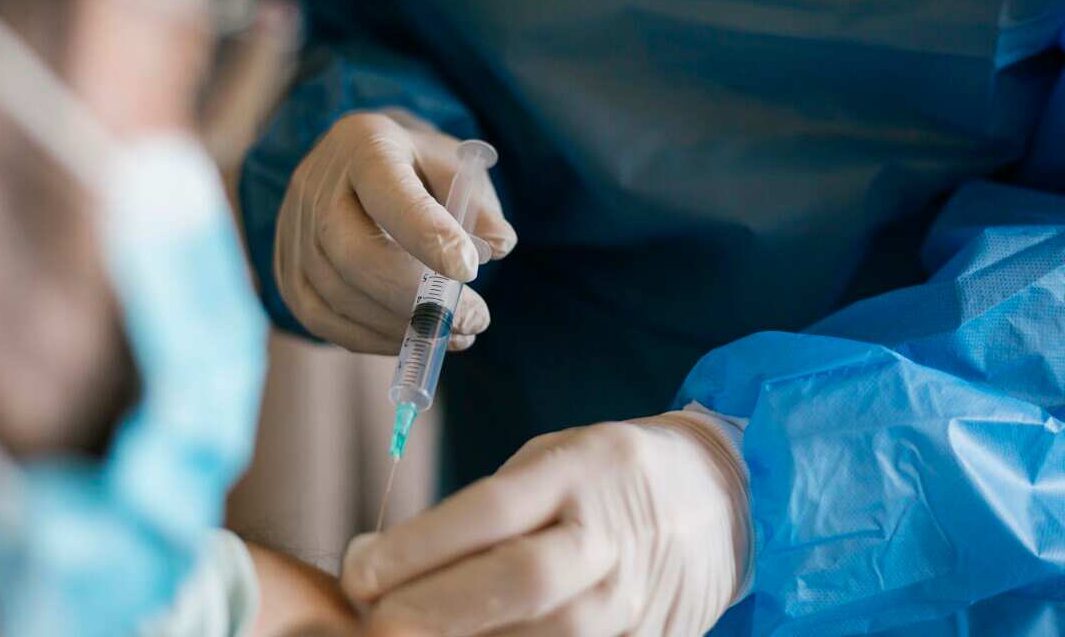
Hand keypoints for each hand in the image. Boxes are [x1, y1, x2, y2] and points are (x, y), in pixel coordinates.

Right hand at [275, 110, 516, 353]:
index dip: (427, 236)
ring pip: (338, 296)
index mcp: (364, 145)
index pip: (388, 192)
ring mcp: (293, 231)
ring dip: (402, 328)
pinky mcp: (286, 270)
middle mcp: (316, 185)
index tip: (468, 272)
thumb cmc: (416, 168)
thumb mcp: (455, 167)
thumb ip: (478, 204)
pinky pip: (321, 319)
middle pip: (352, 255)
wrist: (357, 165)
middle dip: (415, 299)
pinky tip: (414, 339)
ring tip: (457, 333)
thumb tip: (498, 246)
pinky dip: (372, 339)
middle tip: (472, 320)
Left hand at [341, 414, 751, 636]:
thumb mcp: (550, 460)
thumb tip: (392, 567)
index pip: (491, 510)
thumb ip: (485, 509)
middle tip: (373, 621)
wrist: (720, 501)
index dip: (419, 546)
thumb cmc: (607, 476)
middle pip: (518, 581)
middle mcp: (608, 536)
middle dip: (434, 609)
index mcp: (578, 470)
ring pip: (546, 636)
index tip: (359, 567)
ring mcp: (634, 597)